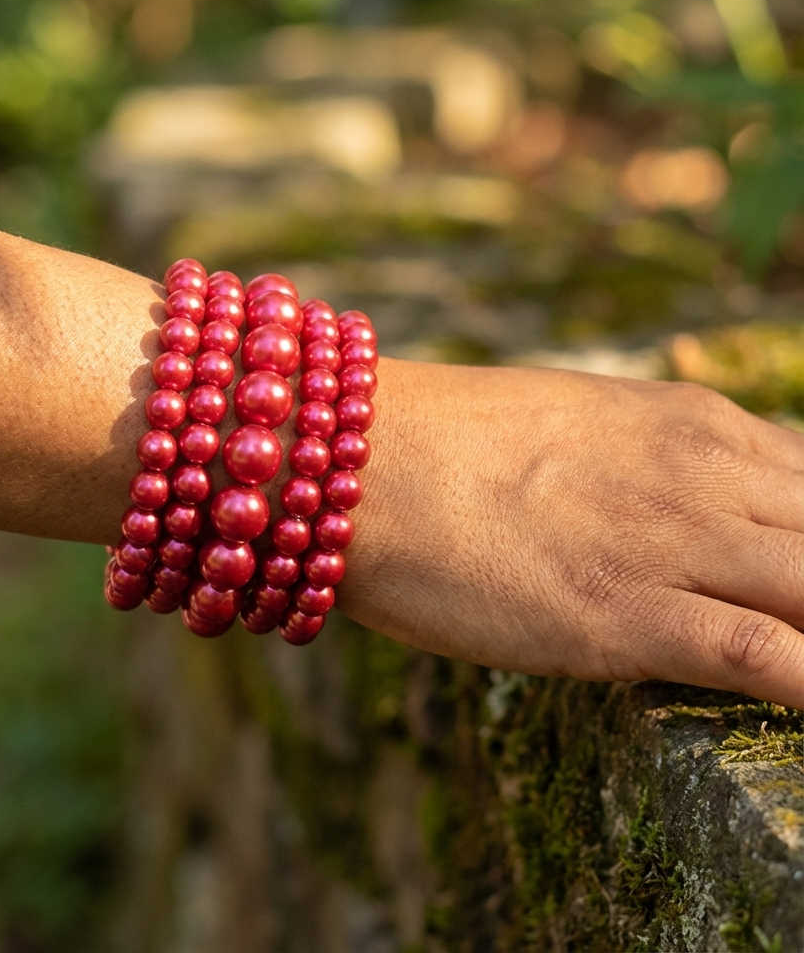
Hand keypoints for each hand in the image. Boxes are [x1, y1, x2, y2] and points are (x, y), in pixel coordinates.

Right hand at [346, 360, 803, 708]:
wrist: (367, 461)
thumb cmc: (442, 444)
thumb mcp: (571, 427)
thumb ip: (640, 464)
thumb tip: (662, 511)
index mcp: (692, 424)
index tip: (789, 584)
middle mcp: (707, 475)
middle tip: (793, 620)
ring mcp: (679, 543)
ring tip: (797, 661)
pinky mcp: (634, 617)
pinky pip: (773, 660)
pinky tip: (800, 703)